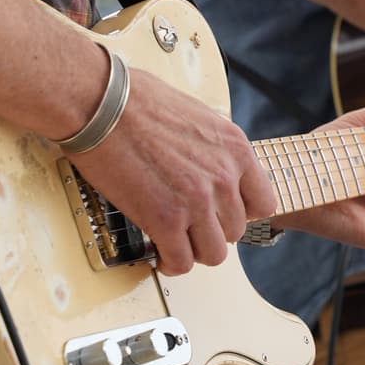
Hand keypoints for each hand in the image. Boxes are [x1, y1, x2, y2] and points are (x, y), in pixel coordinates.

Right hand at [76, 65, 276, 274]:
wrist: (102, 103)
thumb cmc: (138, 101)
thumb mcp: (198, 116)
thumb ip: (214, 149)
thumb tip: (210, 169)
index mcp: (235, 149)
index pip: (263, 204)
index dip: (239, 213)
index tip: (221, 213)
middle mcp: (223, 177)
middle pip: (234, 231)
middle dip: (210, 231)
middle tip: (188, 226)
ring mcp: (197, 201)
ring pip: (213, 253)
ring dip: (193, 250)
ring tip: (174, 241)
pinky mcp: (165, 220)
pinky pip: (181, 261)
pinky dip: (170, 262)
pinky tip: (159, 253)